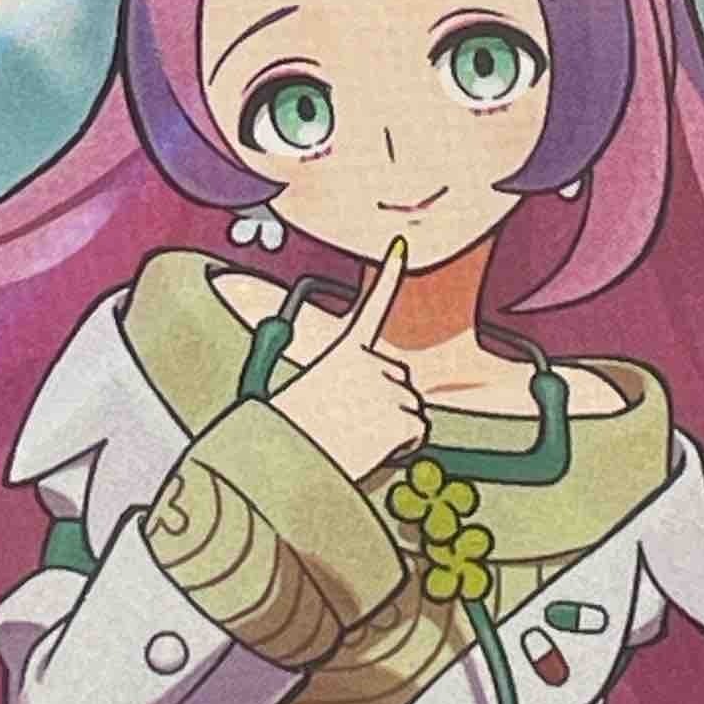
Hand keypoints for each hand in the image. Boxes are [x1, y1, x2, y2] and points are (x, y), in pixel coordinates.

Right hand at [265, 241, 425, 483]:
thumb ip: (326, 371)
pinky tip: (373, 450)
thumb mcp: (297, 388)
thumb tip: (323, 356)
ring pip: (410, 407)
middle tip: (351, 423)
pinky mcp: (406, 417)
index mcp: (345, 349)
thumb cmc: (287, 431)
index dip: (390, 273)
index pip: (373, 304)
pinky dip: (401, 445)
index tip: (402, 243)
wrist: (289, 459)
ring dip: (391, 425)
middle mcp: (374, 361)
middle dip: (386, 399)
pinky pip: (416, 432)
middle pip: (398, 378)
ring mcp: (394, 388)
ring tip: (355, 439)